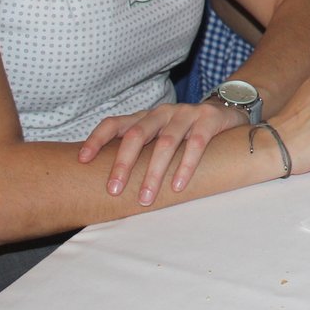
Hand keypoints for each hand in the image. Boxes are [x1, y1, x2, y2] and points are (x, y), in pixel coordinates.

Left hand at [79, 100, 246, 205]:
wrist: (227, 110)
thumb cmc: (185, 132)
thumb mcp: (159, 135)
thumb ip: (140, 150)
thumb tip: (106, 184)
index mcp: (144, 117)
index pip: (114, 123)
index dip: (96, 139)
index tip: (82, 160)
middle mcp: (161, 113)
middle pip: (136, 134)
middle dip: (123, 164)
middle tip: (114, 191)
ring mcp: (186, 114)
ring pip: (166, 142)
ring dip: (154, 172)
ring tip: (146, 198)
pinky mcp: (209, 120)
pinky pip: (196, 144)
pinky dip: (185, 166)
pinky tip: (177, 186)